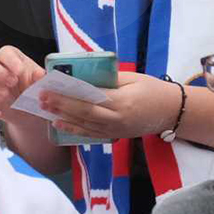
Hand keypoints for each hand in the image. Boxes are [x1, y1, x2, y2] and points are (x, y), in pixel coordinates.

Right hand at [0, 46, 45, 120]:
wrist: (30, 110)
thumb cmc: (31, 88)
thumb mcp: (39, 81)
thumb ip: (39, 77)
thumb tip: (40, 74)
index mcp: (10, 59)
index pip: (4, 52)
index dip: (11, 60)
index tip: (20, 70)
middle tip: (13, 82)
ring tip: (6, 96)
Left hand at [39, 70, 180, 138]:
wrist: (171, 111)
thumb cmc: (152, 89)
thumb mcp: (131, 78)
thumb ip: (107, 79)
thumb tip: (81, 77)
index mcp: (122, 101)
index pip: (88, 98)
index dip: (67, 95)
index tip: (49, 87)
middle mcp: (117, 119)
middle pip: (83, 113)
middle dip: (60, 105)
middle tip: (41, 98)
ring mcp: (116, 130)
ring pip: (84, 125)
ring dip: (62, 117)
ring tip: (45, 110)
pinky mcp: (116, 136)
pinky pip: (91, 134)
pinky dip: (74, 129)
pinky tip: (59, 124)